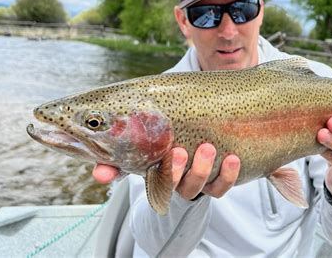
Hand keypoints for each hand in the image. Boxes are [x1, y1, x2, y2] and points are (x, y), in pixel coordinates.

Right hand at [92, 143, 240, 200]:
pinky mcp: (215, 182)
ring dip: (201, 169)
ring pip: (196, 185)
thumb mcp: (150, 146)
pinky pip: (221, 187)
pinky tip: (232, 158)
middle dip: (174, 171)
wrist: (200, 150)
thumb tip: (99, 171)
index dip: (115, 172)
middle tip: (179, 151)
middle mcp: (172, 180)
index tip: (106, 171)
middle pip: (170, 183)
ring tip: (208, 148)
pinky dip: (228, 175)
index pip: (126, 169)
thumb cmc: (170, 144)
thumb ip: (127, 151)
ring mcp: (194, 182)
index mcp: (152, 169)